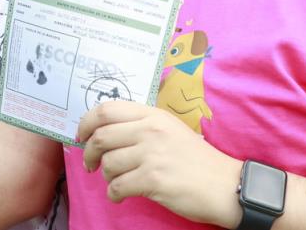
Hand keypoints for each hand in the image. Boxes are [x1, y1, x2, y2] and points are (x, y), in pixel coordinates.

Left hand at [78, 100, 242, 226]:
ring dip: (105, 176)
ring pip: (107, 164)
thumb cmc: (196, 159)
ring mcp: (151, 154)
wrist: (224, 184)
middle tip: (90, 164)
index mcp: (152, 115)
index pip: (106, 109)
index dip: (86, 122)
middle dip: (88, 153)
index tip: (81, 136)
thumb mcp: (169, 129)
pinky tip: (120, 195)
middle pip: (101, 137)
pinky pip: (117, 186)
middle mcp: (150, 130)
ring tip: (116, 180)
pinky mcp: (153, 179)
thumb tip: (104, 133)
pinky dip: (113, 194)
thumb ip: (140, 126)